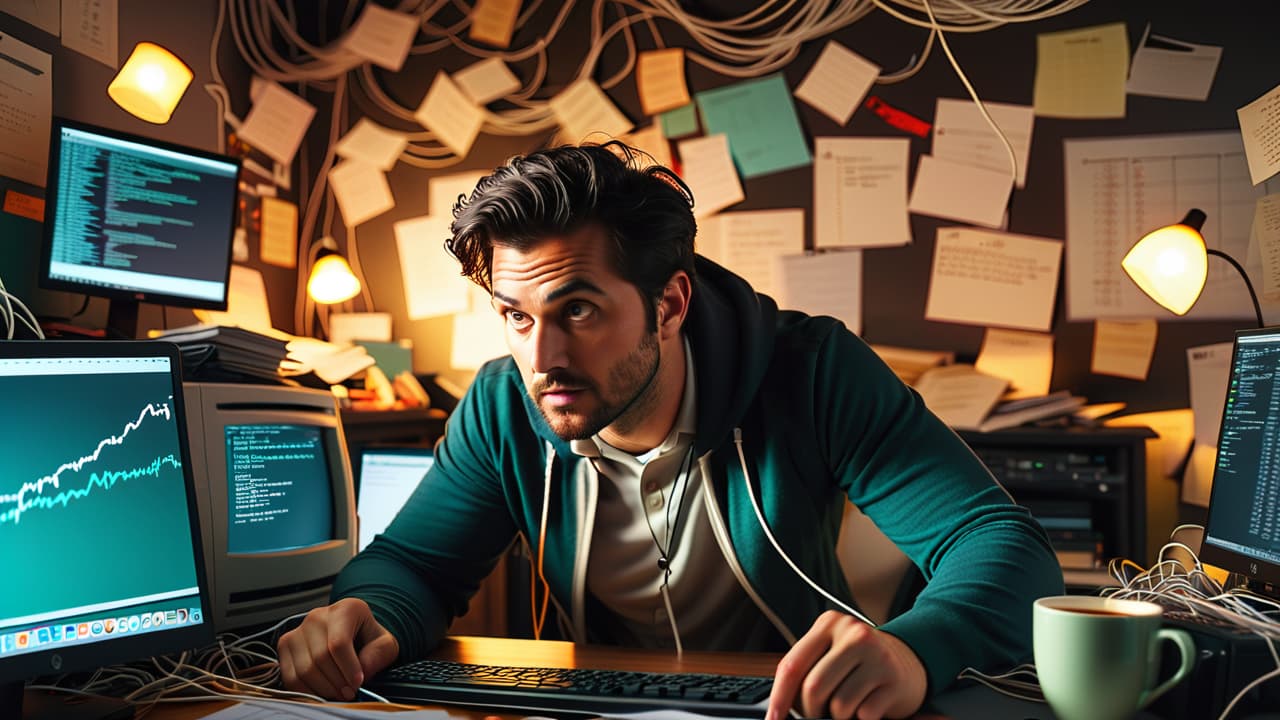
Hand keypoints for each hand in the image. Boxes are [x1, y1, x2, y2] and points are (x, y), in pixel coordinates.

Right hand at [277, 598, 399, 699]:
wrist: (353, 637)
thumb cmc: (369, 641)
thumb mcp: (385, 644)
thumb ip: (379, 654)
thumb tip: (362, 669)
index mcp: (346, 609)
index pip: (339, 643)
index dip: (348, 668)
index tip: (358, 683)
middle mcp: (318, 616)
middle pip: (320, 658)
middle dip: (337, 682)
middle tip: (350, 693)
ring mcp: (298, 629)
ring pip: (304, 669)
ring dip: (323, 689)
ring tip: (339, 693)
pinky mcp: (285, 645)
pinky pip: (290, 676)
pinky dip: (306, 691)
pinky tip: (322, 693)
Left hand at [766, 610, 926, 719]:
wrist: (908, 660)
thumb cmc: (859, 660)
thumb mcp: (831, 651)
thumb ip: (807, 669)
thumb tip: (780, 706)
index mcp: (829, 624)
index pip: (793, 664)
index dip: (779, 697)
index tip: (772, 718)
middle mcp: (853, 634)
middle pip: (814, 687)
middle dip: (810, 711)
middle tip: (817, 714)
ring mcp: (877, 655)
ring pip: (839, 705)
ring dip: (838, 716)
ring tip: (848, 705)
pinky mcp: (894, 679)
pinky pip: (864, 714)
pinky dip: (861, 718)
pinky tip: (868, 705)